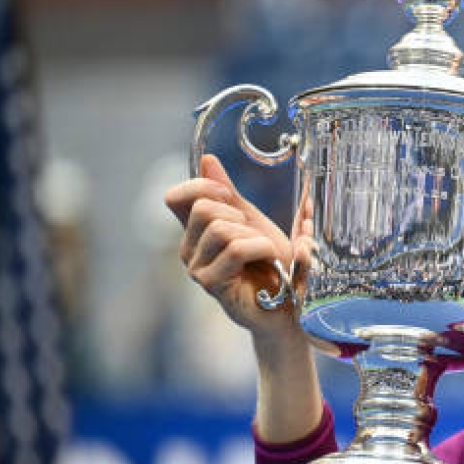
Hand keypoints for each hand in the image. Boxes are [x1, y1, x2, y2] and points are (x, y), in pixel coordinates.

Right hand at [163, 154, 305, 339]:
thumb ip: (229, 194)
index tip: (228, 195)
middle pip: (203, 209)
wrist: (287, 304)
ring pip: (220, 229)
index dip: (201, 186)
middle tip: (256, 234)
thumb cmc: (271, 265)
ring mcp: (197, 269)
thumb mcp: (252, 221)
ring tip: (264, 251)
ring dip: (254, 235)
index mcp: (195, 231)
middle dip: (238, 214)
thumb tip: (207, 160)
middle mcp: (189, 249)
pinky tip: (269, 259)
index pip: (175, 197)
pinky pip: (235, 249)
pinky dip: (261, 247)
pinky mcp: (212, 285)